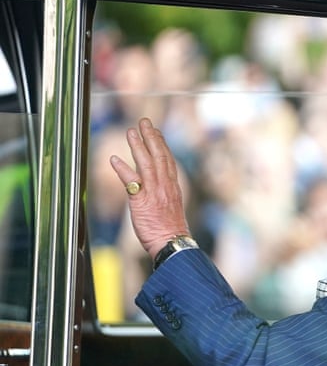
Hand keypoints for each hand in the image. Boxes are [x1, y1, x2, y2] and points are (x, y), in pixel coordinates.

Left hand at [110, 117, 189, 259]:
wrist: (171, 243)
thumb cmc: (170, 230)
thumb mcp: (171, 207)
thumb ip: (164, 193)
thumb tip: (157, 186)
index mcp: (173, 187)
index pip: (168, 160)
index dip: (162, 144)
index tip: (156, 131)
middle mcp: (165, 186)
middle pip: (159, 156)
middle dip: (151, 137)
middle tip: (144, 122)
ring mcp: (155, 192)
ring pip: (147, 164)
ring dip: (138, 146)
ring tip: (131, 131)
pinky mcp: (142, 202)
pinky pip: (132, 182)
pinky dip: (123, 169)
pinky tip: (114, 159)